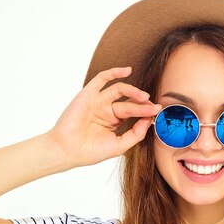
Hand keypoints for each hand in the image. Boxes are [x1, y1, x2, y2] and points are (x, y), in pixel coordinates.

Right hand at [45, 66, 161, 169]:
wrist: (67, 151)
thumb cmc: (90, 152)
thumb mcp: (119, 145)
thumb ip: (135, 134)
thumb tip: (148, 121)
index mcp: (114, 121)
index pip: (134, 113)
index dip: (146, 112)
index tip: (157, 114)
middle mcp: (107, 110)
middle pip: (129, 103)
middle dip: (142, 105)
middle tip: (154, 107)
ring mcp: (98, 101)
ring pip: (119, 90)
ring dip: (133, 91)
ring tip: (144, 97)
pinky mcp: (88, 94)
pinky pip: (102, 79)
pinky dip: (114, 73)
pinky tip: (127, 71)